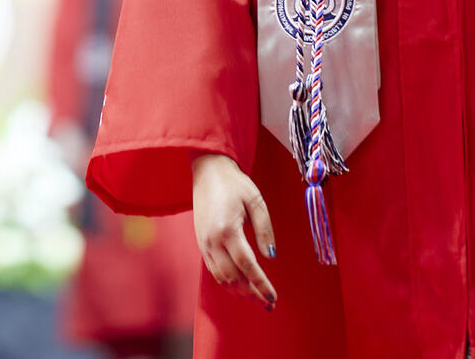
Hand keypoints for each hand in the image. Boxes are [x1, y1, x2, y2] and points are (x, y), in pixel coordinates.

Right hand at [190, 152, 276, 309]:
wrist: (208, 171)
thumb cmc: (234, 183)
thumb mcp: (256, 201)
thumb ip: (265, 229)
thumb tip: (271, 256)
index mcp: (227, 229)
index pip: (247, 265)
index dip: (261, 284)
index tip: (273, 297)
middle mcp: (212, 240)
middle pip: (233, 277)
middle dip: (251, 294)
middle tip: (268, 303)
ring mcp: (204, 243)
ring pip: (221, 278)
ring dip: (239, 292)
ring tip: (257, 298)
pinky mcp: (201, 243)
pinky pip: (214, 270)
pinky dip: (228, 282)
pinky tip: (241, 285)